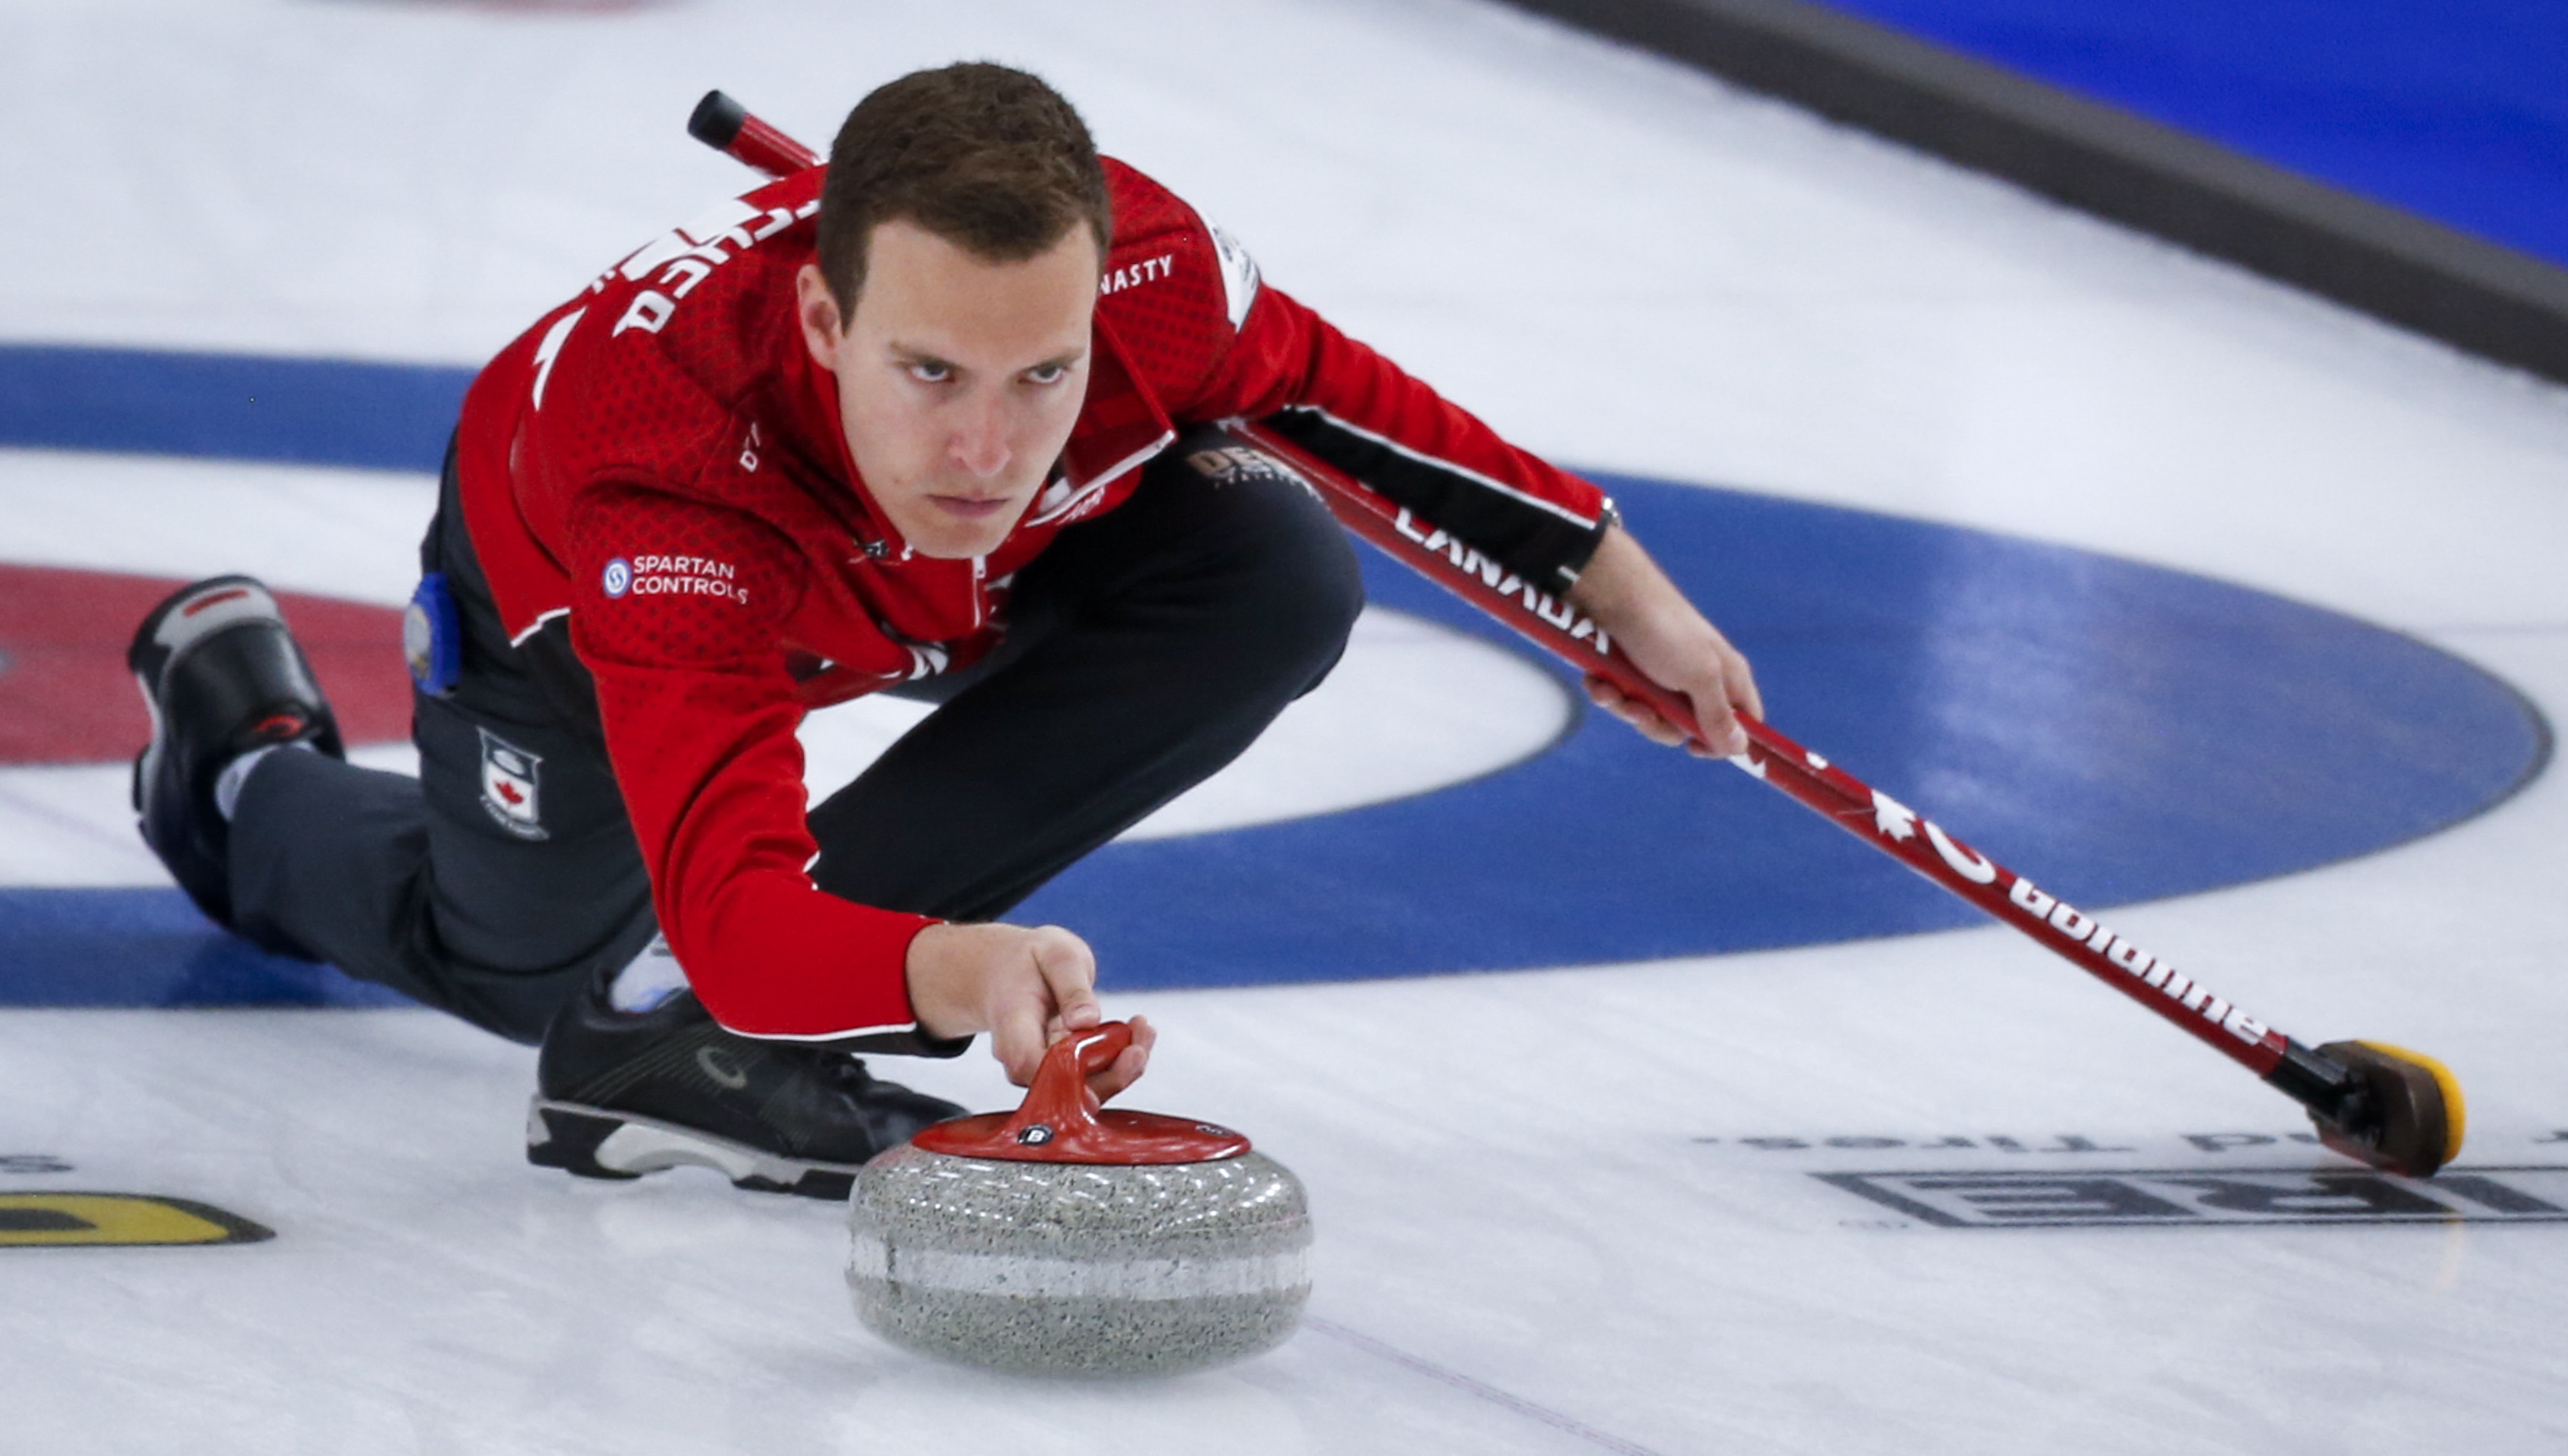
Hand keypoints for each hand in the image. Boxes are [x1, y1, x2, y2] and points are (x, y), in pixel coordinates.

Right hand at [903, 922, 1153, 1097]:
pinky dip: (1117, 1060)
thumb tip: (1086, 1021)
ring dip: (1121, 1068)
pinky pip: (1090, 1076)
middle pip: (1063, 1087)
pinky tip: (1137, 1033)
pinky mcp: (1060, 1067)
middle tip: (1140, 1045)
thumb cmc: (1029, 959)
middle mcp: (1022, 1056)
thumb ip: (1072, 987)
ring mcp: (1041, 1066)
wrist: (1006, 967)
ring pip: (1082, 1087)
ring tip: (1144, 1029)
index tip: (1113, 1055)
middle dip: (1111, 1074)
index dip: (1073, 1075)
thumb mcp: (1056, 955)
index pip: (1032, 1067)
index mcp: (1012, 1025)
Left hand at [1568, 525, 1762, 756]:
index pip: (1743, 721)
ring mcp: (1663, 673)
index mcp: (1727, 676)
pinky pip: (1623, 697)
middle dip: (1657, 725)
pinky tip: (1597, 682)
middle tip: (1641, 711)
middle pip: (1686, 728)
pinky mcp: (1632, 669)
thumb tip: (1739, 748)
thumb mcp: (1698, 676)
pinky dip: (1608, 693)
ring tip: (1613, 691)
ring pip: (1649, 714)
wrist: (1612, 593)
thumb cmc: (1664, 631)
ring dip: (1627, 708)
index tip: (1693, 747)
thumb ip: (1718, 714)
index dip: (1722, 741)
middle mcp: (1698, 677)